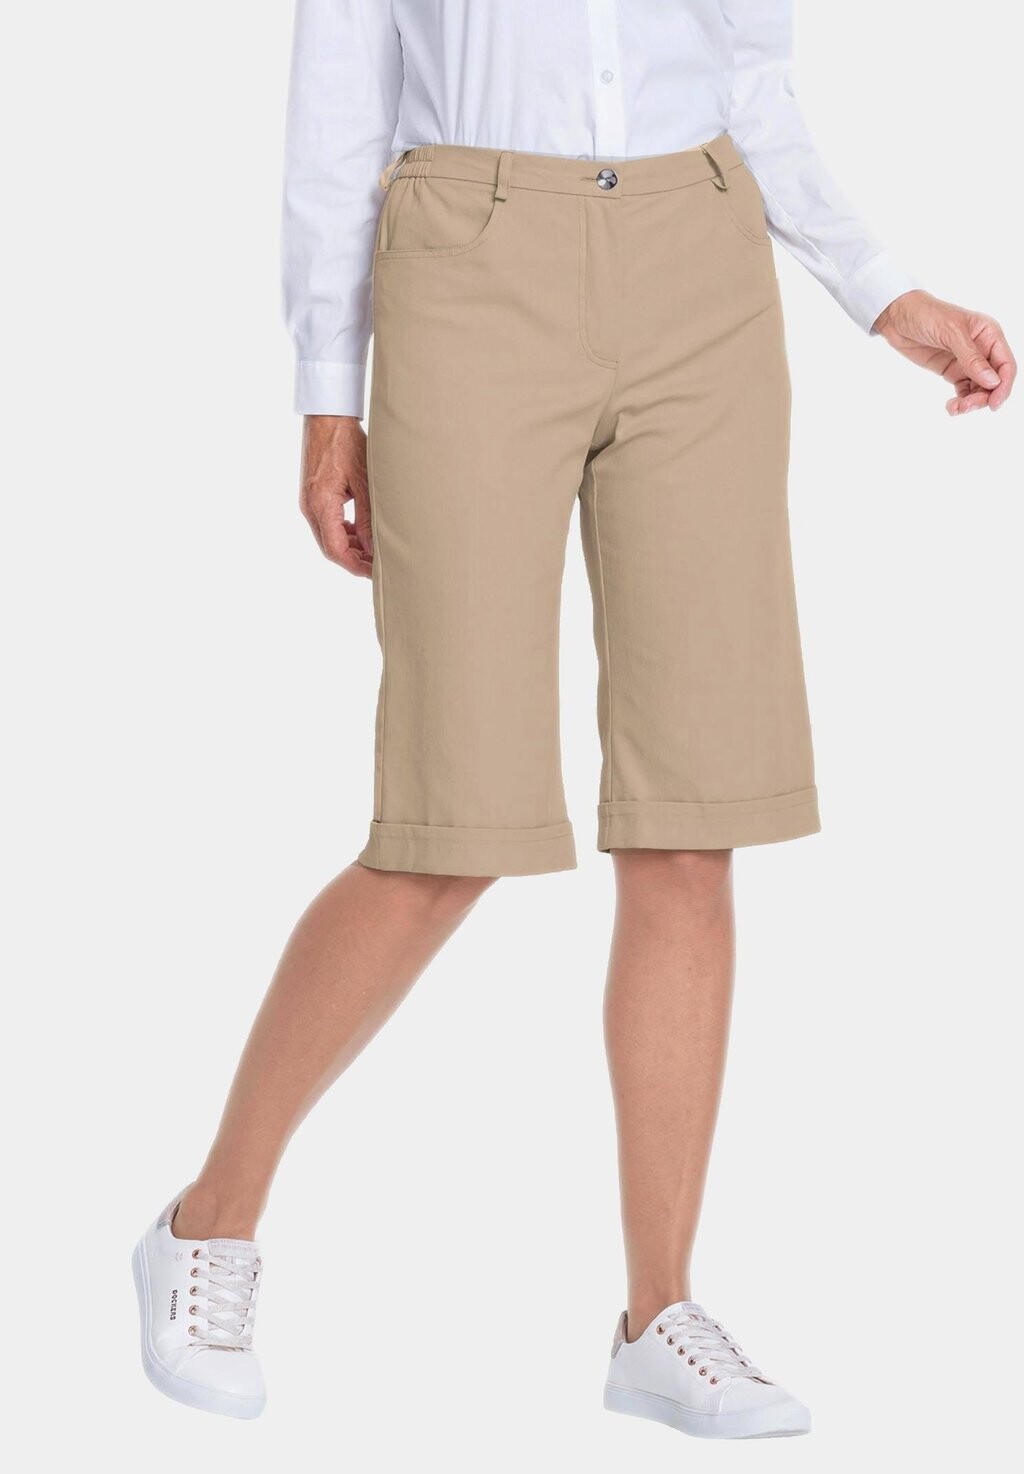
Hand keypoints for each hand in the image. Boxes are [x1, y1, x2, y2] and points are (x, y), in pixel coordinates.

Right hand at [300, 415, 372, 576]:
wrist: (327, 417)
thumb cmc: (347, 442)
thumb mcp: (364, 481)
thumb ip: (368, 517)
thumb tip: (374, 548)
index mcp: (321, 505)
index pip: (335, 550)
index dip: (355, 566)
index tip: (374, 573)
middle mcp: (310, 507)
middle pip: (330, 548)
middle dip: (354, 561)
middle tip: (378, 567)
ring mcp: (309, 502)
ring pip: (329, 538)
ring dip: (350, 547)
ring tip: (374, 551)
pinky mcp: (313, 496)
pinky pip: (327, 524)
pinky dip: (344, 533)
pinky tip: (362, 532)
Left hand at [874, 290, 1015, 415]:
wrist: (898, 316)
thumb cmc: (927, 314)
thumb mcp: (951, 333)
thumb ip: (972, 358)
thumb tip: (993, 381)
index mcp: (989, 334)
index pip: (1006, 364)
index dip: (1004, 386)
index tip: (993, 404)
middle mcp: (983, 349)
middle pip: (994, 381)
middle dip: (983, 397)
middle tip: (965, 407)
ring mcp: (968, 362)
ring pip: (979, 389)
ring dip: (971, 403)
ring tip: (955, 408)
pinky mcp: (953, 371)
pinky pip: (964, 391)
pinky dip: (960, 401)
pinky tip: (951, 406)